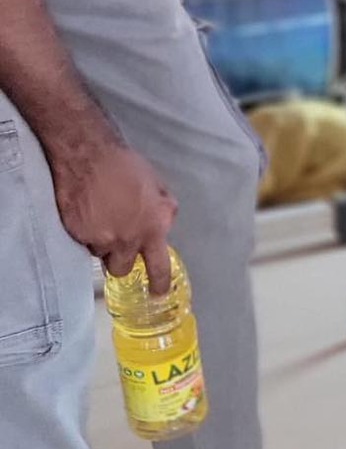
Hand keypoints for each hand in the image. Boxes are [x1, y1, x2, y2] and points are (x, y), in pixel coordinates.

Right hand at [50, 133, 176, 289]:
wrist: (87, 155)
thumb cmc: (124, 166)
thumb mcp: (156, 185)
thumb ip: (162, 210)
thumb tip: (164, 223)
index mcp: (152, 228)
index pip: (159, 267)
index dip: (158, 284)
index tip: (157, 293)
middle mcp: (127, 240)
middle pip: (121, 268)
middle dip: (118, 258)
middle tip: (114, 238)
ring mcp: (100, 240)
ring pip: (99, 255)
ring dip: (99, 243)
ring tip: (97, 216)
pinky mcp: (76, 236)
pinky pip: (80, 244)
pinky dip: (82, 233)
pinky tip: (83, 212)